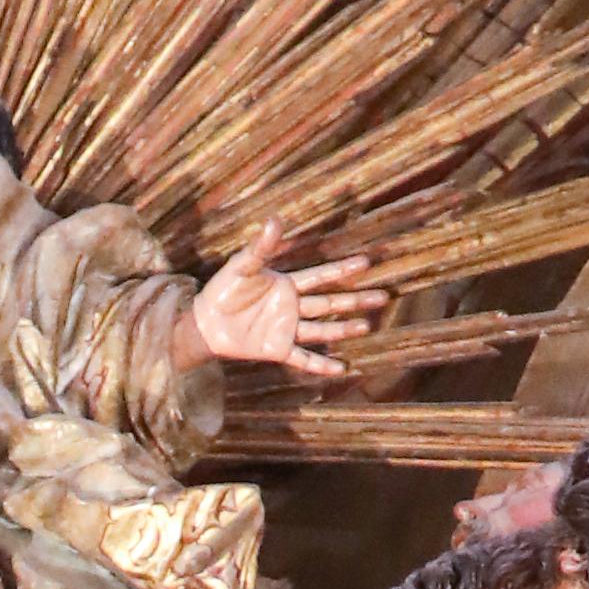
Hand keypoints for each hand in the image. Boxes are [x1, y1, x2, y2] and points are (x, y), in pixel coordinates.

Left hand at [184, 234, 377, 380]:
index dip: (342, 270)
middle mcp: (292, 307)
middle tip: (384, 297)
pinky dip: (321, 365)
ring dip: (344, 328)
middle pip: (330, 303)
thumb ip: (261, 247)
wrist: (204, 322)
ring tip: (368, 326)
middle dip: (356, 300)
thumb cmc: (222, 289)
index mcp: (287, 284)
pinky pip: (303, 359)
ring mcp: (287, 329)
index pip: (321, 276)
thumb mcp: (242, 265)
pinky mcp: (278, 349)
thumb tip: (275, 219)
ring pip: (322, 329)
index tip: (366, 262)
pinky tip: (342, 368)